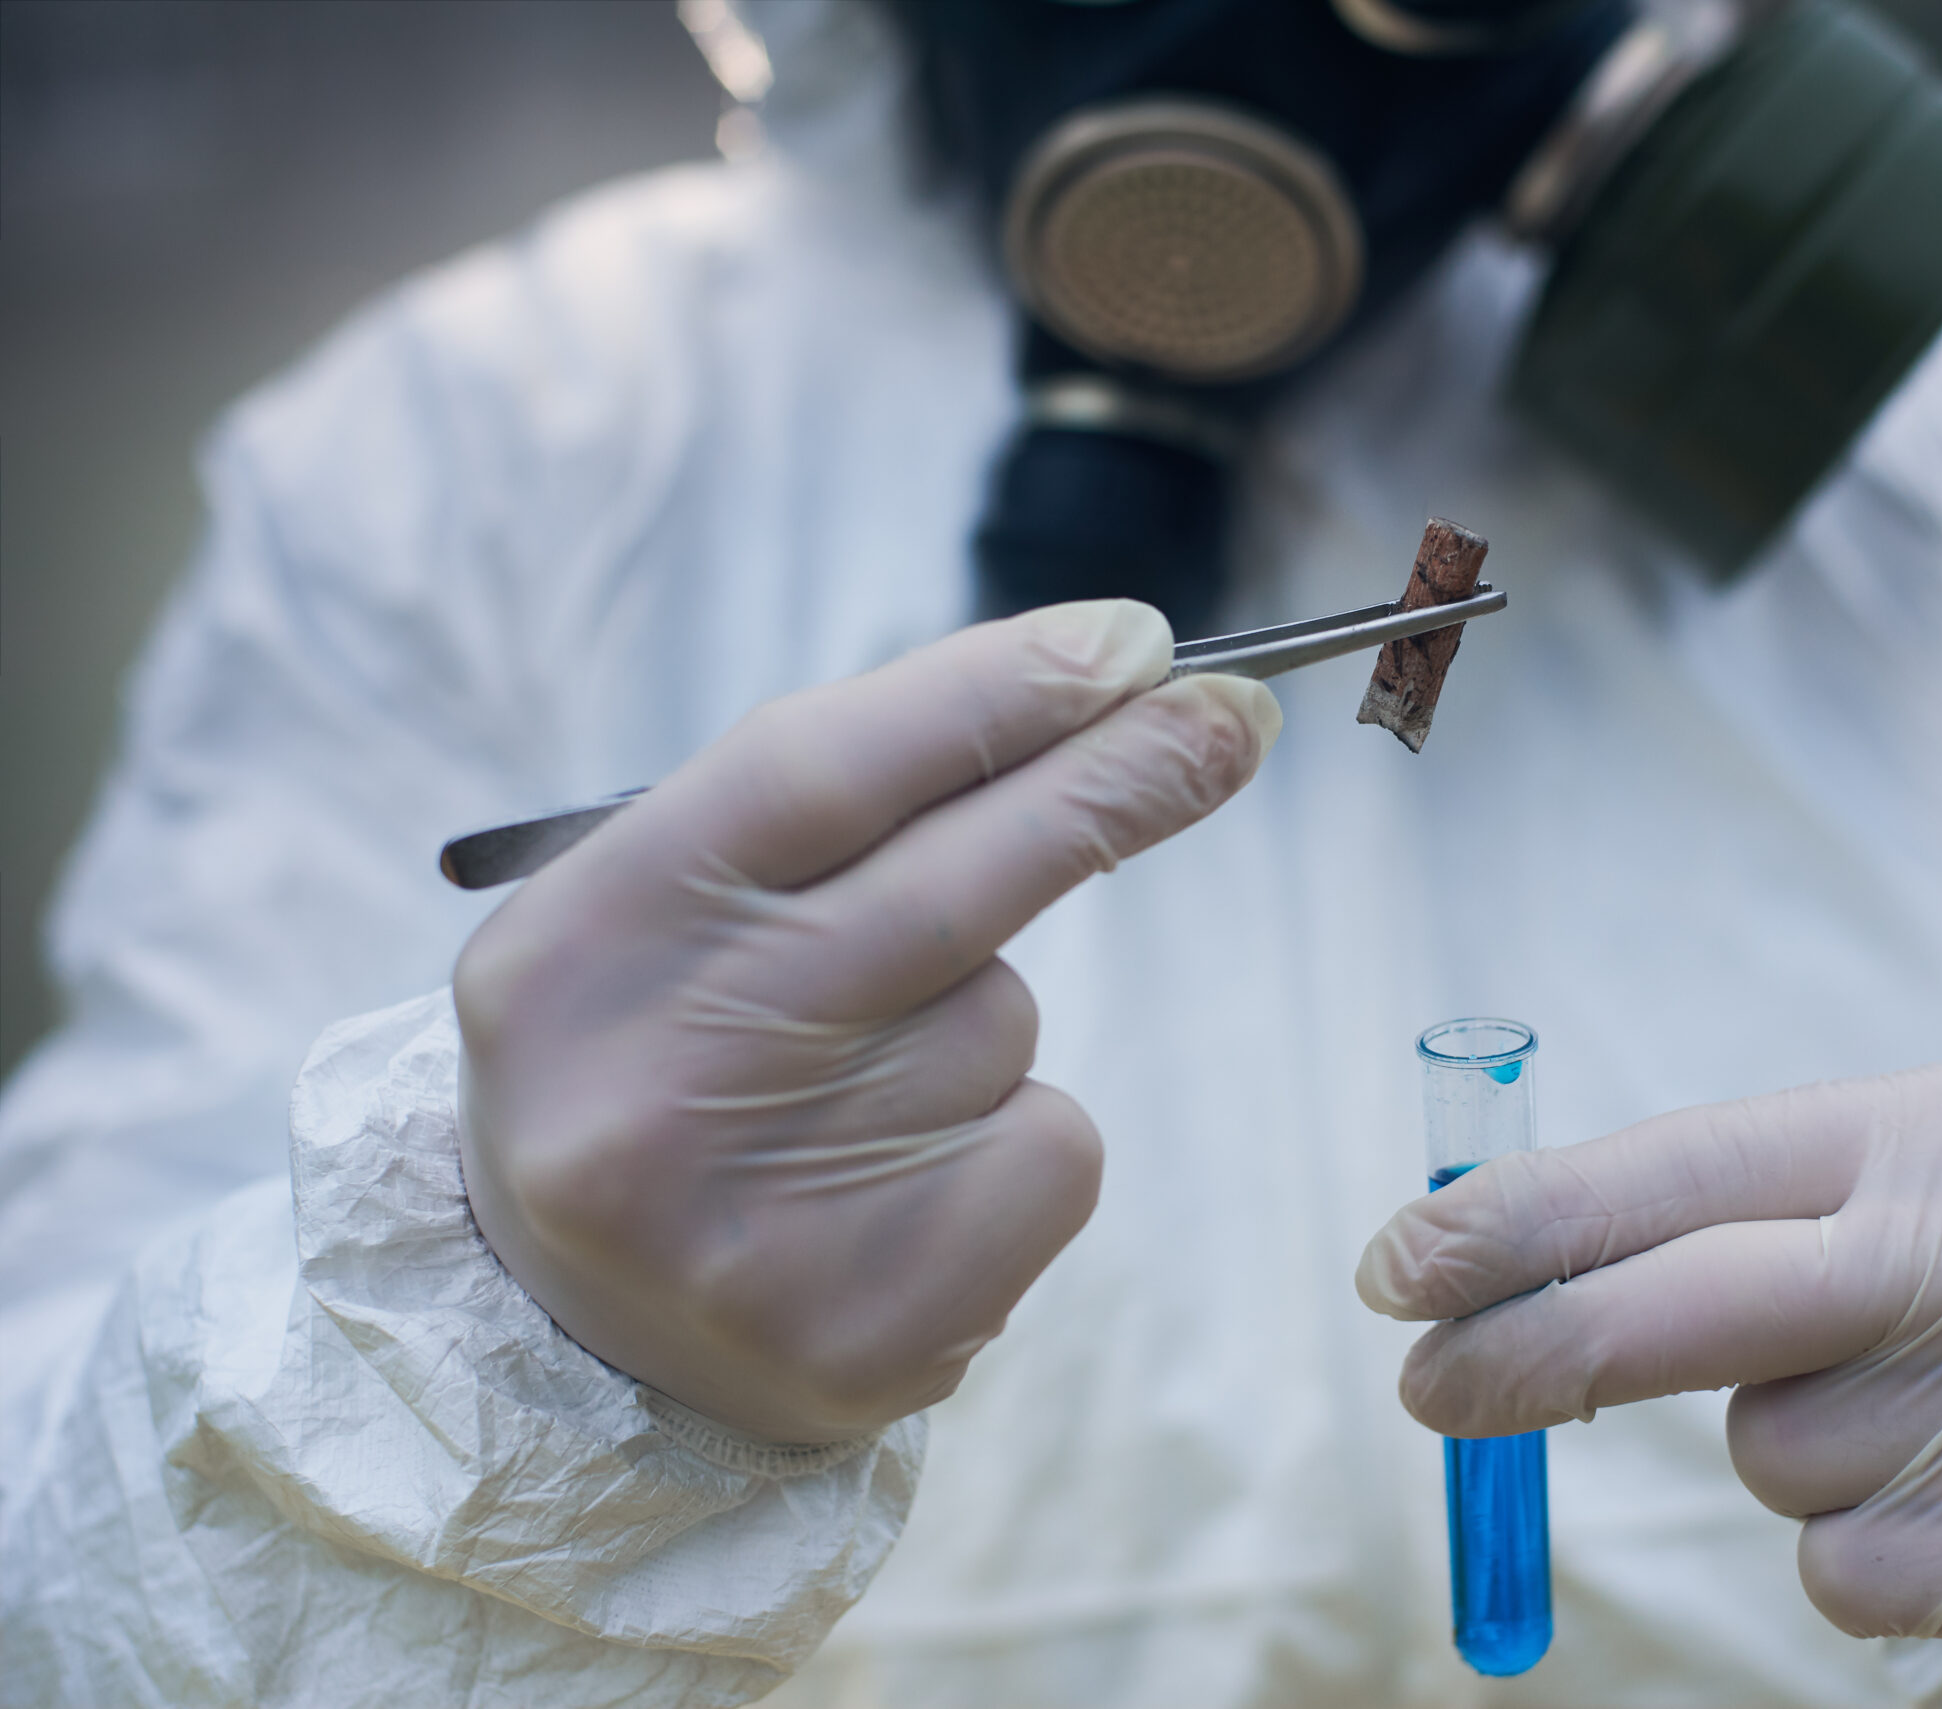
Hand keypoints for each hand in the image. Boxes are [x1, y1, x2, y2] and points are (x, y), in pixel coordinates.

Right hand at [456, 601, 1278, 1441]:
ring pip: (1000, 1020)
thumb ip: (841, 804)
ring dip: (981, 1016)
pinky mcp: (879, 1320)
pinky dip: (1015, 1133)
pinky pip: (1046, 1144)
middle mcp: (659, 1082)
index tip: (1135, 643)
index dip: (993, 694)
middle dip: (1115, 783)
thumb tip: (1109, 684)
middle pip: (950, 888)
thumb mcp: (667, 911)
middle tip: (1230, 716)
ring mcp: (767, 1217)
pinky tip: (904, 1185)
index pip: (814, 773)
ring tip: (853, 1091)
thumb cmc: (663, 1060)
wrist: (588, 1347)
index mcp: (579, 946)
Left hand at [1356, 1060, 1941, 1672]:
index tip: (1401, 1268)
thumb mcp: (1882, 1181)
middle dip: (1536, 1352)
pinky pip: (1846, 1569)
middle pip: (1700, 1310)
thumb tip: (1462, 1264)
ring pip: (1772, 1457)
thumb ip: (1701, 1210)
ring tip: (1907, 1403)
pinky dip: (1861, 1541)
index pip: (1689, 1169)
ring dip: (1789, 1448)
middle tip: (1427, 1387)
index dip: (1526, 1225)